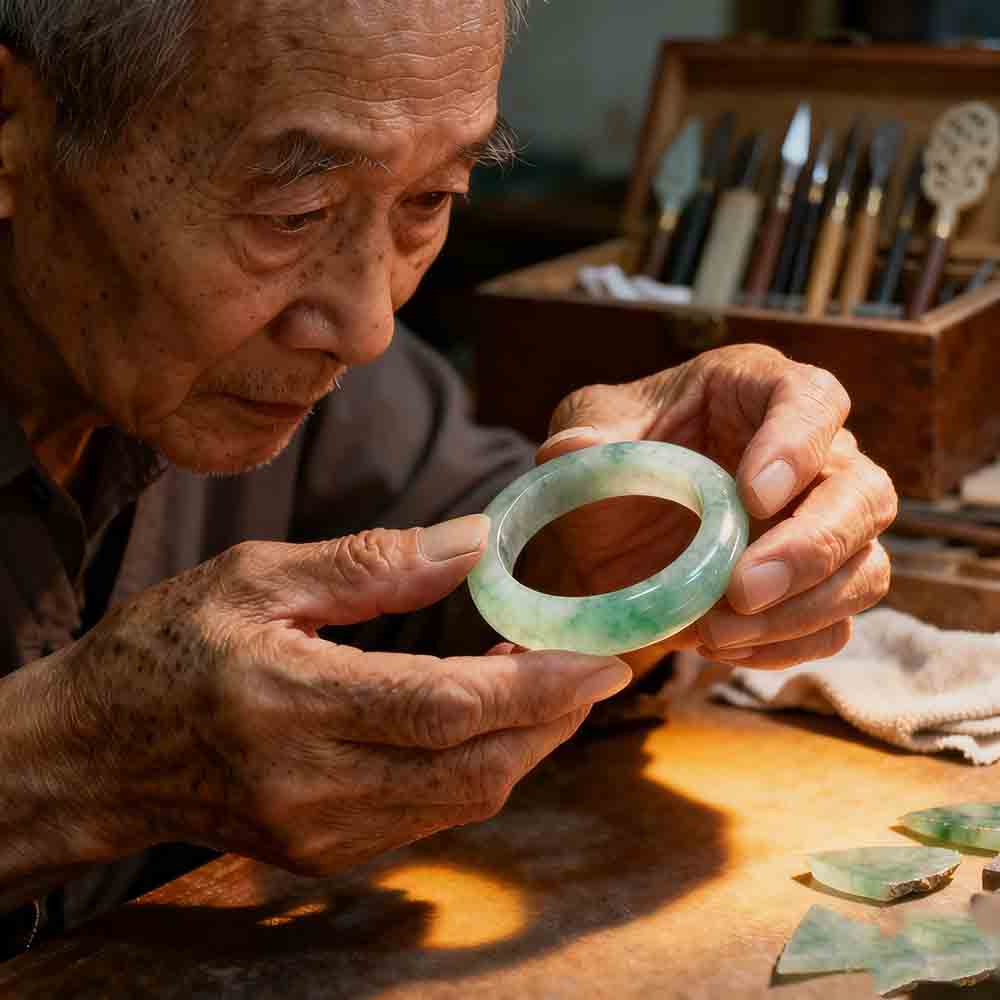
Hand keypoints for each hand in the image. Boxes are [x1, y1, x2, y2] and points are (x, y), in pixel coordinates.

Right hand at [3, 516, 629, 886]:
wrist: (95, 753)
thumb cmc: (166, 648)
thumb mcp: (257, 578)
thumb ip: (372, 564)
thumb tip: (475, 544)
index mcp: (290, 702)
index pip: (447, 706)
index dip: (540, 684)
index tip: (602, 654)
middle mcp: (313, 785)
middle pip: (476, 765)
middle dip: (556, 715)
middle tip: (594, 661)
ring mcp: (322, 832)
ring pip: (466, 798)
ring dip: (527, 742)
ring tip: (551, 682)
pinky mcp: (325, 852)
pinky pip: (433, 815)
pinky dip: (480, 767)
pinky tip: (488, 720)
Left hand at [533, 344, 896, 669]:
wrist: (606, 527)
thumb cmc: (609, 457)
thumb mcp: (586, 430)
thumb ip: (584, 434)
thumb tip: (572, 449)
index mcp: (759, 391)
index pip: (813, 400)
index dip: (798, 446)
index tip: (753, 496)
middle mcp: (812, 456)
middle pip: (864, 493)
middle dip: (812, 547)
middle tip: (741, 587)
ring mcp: (821, 527)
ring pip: (865, 567)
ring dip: (802, 609)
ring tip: (717, 632)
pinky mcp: (812, 589)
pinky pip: (834, 625)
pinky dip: (786, 646)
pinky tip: (724, 647)